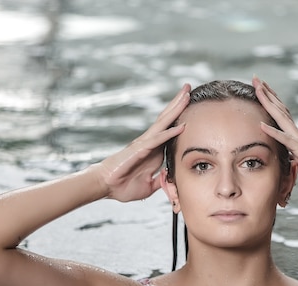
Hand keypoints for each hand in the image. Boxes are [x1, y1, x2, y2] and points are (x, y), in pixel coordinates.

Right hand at [97, 84, 190, 201]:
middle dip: (179, 103)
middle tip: (189, 87)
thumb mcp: (149, 185)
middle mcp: (150, 142)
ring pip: (163, 123)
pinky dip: (169, 133)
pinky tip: (181, 126)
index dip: (180, 116)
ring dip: (176, 109)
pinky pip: (157, 140)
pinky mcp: (139, 150)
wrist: (106, 187)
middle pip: (167, 119)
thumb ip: (160, 180)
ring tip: (186, 94)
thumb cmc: (124, 186)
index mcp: (154, 150)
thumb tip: (170, 179)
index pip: (170, 129)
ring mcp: (144, 144)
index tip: (192, 104)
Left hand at [253, 76, 297, 181]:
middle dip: (266, 94)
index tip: (262, 89)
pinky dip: (272, 132)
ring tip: (258, 88)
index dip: (270, 101)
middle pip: (278, 109)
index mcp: (295, 135)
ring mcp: (297, 138)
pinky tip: (261, 124)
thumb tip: (290, 156)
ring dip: (267, 102)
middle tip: (256, 78)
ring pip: (279, 116)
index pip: (280, 114)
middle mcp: (295, 132)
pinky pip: (284, 139)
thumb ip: (297, 156)